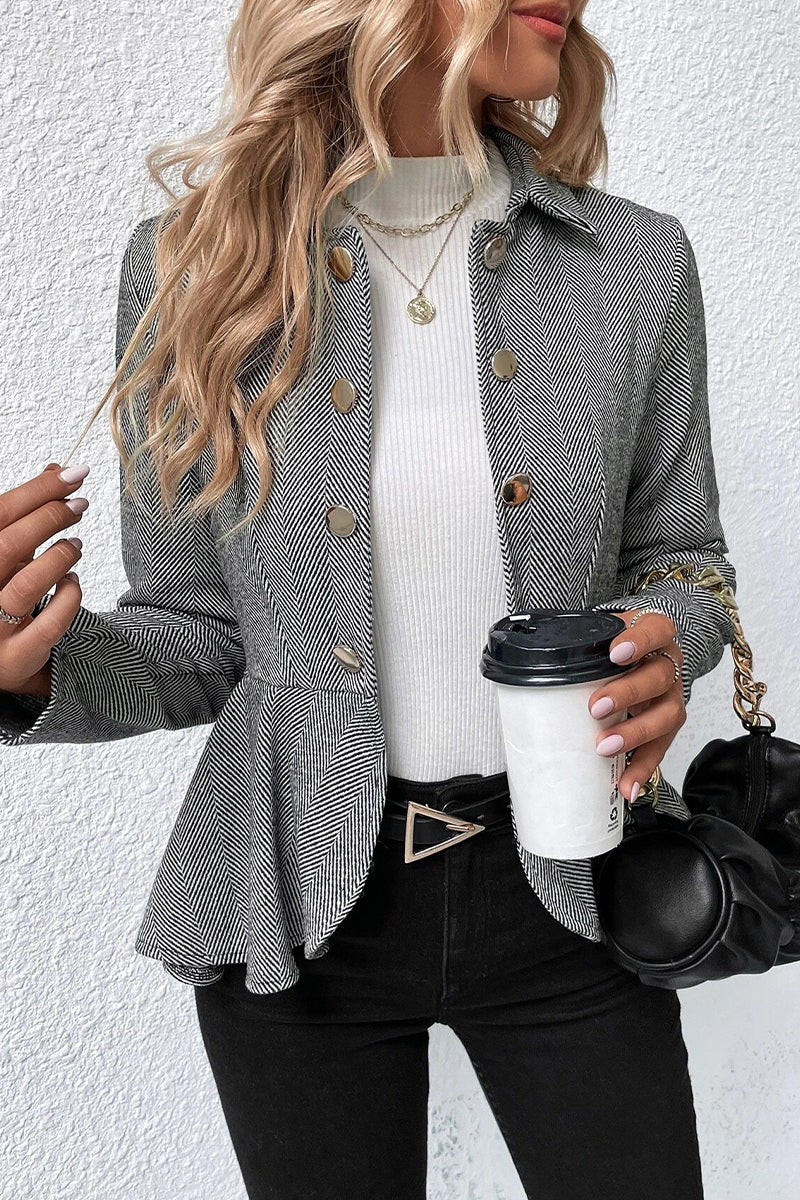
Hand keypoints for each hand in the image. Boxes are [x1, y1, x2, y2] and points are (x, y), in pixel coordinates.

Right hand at [0, 462, 88, 696]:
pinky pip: (50, 625)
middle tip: (80, 505)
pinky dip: (68, 598)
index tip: (74, 474)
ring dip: (60, 557)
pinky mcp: (15, 656)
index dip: (38, 490)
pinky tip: (73, 581)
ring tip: (75, 544)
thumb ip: (27, 515)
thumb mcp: (8, 550)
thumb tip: (56, 469)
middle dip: (50, 518)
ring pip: (27, 585)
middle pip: (9, 544)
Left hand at [587, 610, 685, 803]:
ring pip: (667, 714)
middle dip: (628, 693)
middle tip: (597, 707)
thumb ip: (579, 646)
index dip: (639, 641)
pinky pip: (660, 749)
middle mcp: (668, 664)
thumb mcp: (601, 636)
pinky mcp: (667, 727)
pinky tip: (626, 782)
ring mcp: (671, 696)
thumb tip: (530, 663)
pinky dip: (642, 768)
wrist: (634, 656)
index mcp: (654, 634)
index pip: (655, 630)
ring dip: (635, 733)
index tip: (616, 654)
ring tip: (607, 746)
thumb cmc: (613, 647)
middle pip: (659, 677)